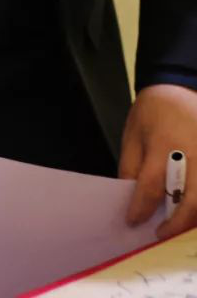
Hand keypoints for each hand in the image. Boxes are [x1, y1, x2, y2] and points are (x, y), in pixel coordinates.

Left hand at [121, 84, 196, 238]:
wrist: (179, 88)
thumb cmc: (152, 112)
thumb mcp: (132, 135)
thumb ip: (132, 166)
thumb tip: (130, 196)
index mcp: (163, 145)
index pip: (151, 185)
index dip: (141, 207)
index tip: (134, 221)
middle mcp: (193, 152)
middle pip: (192, 199)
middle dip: (177, 222)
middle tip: (163, 232)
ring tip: (181, 225)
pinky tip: (194, 210)